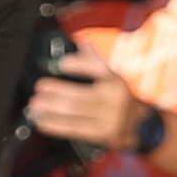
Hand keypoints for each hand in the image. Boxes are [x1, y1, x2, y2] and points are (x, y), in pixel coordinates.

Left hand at [24, 55, 144, 153]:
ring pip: (75, 112)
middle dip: (57, 91)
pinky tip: (42, 122)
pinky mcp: (103, 134)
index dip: (80, 65)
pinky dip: (56, 126)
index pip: (98, 68)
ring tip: (35, 105)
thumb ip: (96, 60)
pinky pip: (76, 129)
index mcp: (115, 80)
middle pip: (81, 94)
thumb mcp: (114, 77)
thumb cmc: (121, 98)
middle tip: (39, 88)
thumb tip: (80, 42)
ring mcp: (109, 118)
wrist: (141, 126)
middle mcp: (113, 98)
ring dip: (51, 108)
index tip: (62, 63)